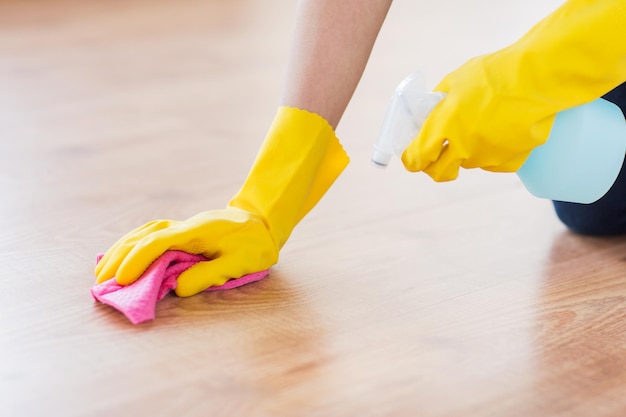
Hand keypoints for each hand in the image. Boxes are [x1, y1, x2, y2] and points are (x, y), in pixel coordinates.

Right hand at [95, 107, 348, 296]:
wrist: (264, 223)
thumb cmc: (254, 245)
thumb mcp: (238, 263)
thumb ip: (208, 274)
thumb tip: (177, 289)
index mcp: (196, 232)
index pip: (158, 243)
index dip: (137, 261)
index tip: (122, 280)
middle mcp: (185, 226)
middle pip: (143, 236)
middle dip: (120, 257)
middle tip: (101, 280)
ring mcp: (183, 226)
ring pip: (144, 232)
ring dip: (122, 249)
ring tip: (104, 270)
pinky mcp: (184, 230)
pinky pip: (152, 234)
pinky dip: (134, 243)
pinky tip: (124, 253)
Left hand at [401, 56, 554, 180]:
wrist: (538, 78)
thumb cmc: (494, 73)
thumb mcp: (454, 81)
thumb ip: (437, 103)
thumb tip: (427, 115)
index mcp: (444, 126)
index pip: (417, 158)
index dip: (411, 159)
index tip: (412, 157)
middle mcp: (463, 147)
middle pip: (439, 173)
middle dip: (433, 166)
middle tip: (436, 155)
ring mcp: (487, 157)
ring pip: (467, 164)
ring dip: (465, 153)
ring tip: (480, 126)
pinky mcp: (510, 161)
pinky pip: (493, 163)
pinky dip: (491, 152)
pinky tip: (500, 131)